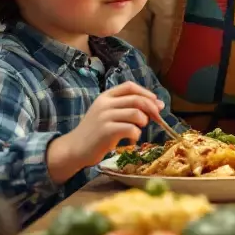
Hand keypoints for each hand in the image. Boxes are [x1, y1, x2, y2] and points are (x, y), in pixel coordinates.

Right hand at [47, 82, 163, 182]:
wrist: (75, 148)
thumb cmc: (95, 131)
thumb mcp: (108, 113)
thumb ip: (128, 107)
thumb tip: (159, 105)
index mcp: (106, 96)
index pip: (130, 86)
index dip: (146, 93)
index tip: (156, 102)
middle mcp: (105, 104)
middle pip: (137, 99)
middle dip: (151, 108)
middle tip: (156, 118)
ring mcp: (105, 117)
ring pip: (136, 114)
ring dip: (143, 122)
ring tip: (138, 129)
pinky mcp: (106, 131)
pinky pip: (132, 129)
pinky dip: (136, 135)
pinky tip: (131, 140)